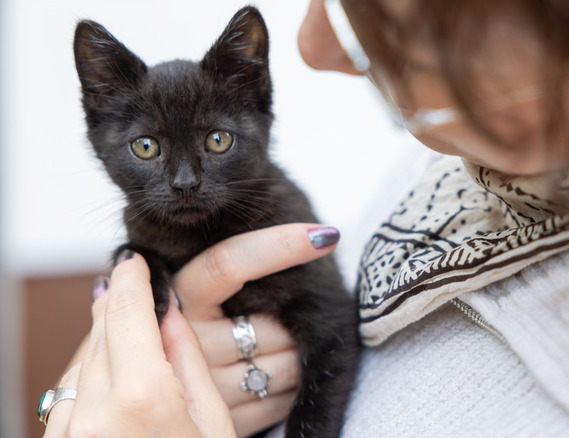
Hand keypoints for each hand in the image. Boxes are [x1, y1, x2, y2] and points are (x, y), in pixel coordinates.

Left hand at [44, 253, 235, 437]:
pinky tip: (117, 390)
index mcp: (143, 397)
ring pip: (82, 362)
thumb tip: (169, 311)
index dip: (131, 278)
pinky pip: (69, 396)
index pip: (128, 312)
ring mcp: (70, 432)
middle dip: (118, 307)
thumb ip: (186, 359)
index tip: (134, 261)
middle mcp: (95, 412)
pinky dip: (91, 382)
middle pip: (101, 333)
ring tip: (138, 358)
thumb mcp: (211, 419)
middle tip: (135, 290)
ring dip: (106, 348)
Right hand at [171, 223, 339, 436]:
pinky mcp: (227, 418)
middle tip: (282, 316)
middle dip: (292, 321)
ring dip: (296, 353)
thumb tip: (308, 232)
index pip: (227, 263)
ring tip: (277, 345)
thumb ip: (231, 260)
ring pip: (287, 365)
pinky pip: (284, 400)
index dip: (279, 245)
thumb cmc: (200, 318)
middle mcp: (186, 342)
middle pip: (272, 325)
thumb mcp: (201, 285)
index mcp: (178, 296)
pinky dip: (293, 385)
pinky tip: (275, 371)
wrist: (161, 384)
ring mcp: (205, 386)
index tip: (324, 236)